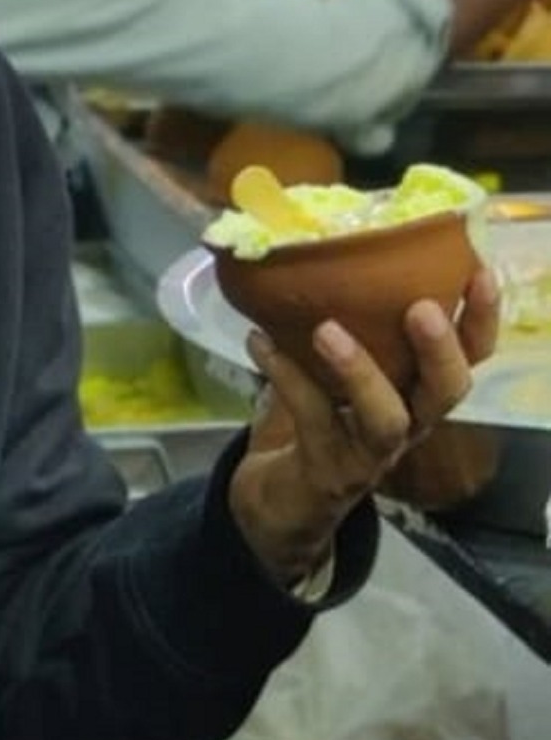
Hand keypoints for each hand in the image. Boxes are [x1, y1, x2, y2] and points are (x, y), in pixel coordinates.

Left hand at [226, 264, 498, 586]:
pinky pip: (311, 418)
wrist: (289, 494)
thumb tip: (322, 245)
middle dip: (439, 351)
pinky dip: (284, 374)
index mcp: (420, 390)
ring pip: (386, 419)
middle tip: (420, 308)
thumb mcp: (346, 364)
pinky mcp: (328, 468)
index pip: (470, 357)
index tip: (477, 272)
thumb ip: (349, 320)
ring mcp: (370, 452)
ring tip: (327, 328)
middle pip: (446, 393)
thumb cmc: (327, 412)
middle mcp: (409, 422)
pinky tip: (258, 340)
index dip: (480, 320)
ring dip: (360, 371)